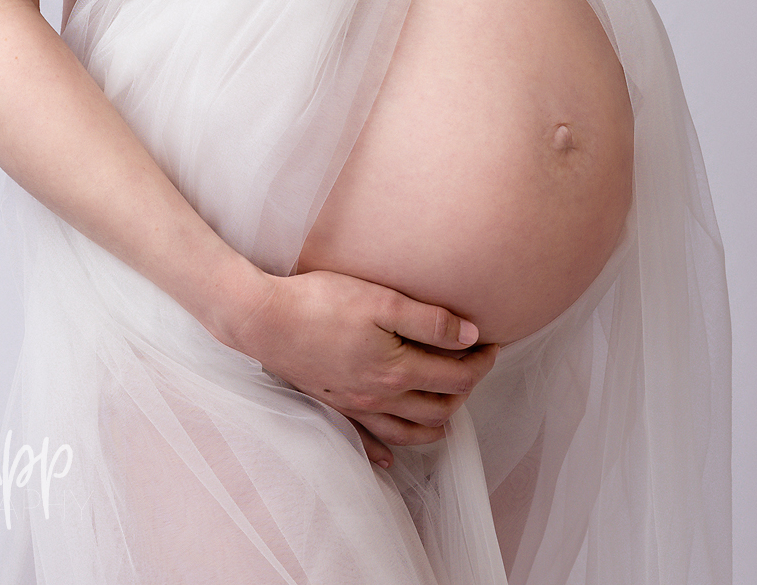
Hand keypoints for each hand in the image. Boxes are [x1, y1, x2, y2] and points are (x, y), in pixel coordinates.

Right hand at [229, 268, 499, 467]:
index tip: (492, 345)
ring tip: (449, 411)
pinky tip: (390, 457)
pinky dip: (384, 451)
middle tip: (475, 367)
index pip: (454, 375)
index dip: (480, 362)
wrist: (264, 320)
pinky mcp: (332, 404)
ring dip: (434, 424)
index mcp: (397, 370)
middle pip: (436, 408)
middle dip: (464, 390)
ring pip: (406, 431)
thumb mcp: (381, 299)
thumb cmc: (322, 302)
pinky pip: (365, 439)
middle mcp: (380, 396)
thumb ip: (429, 319)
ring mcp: (354, 406)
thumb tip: (470, 335)